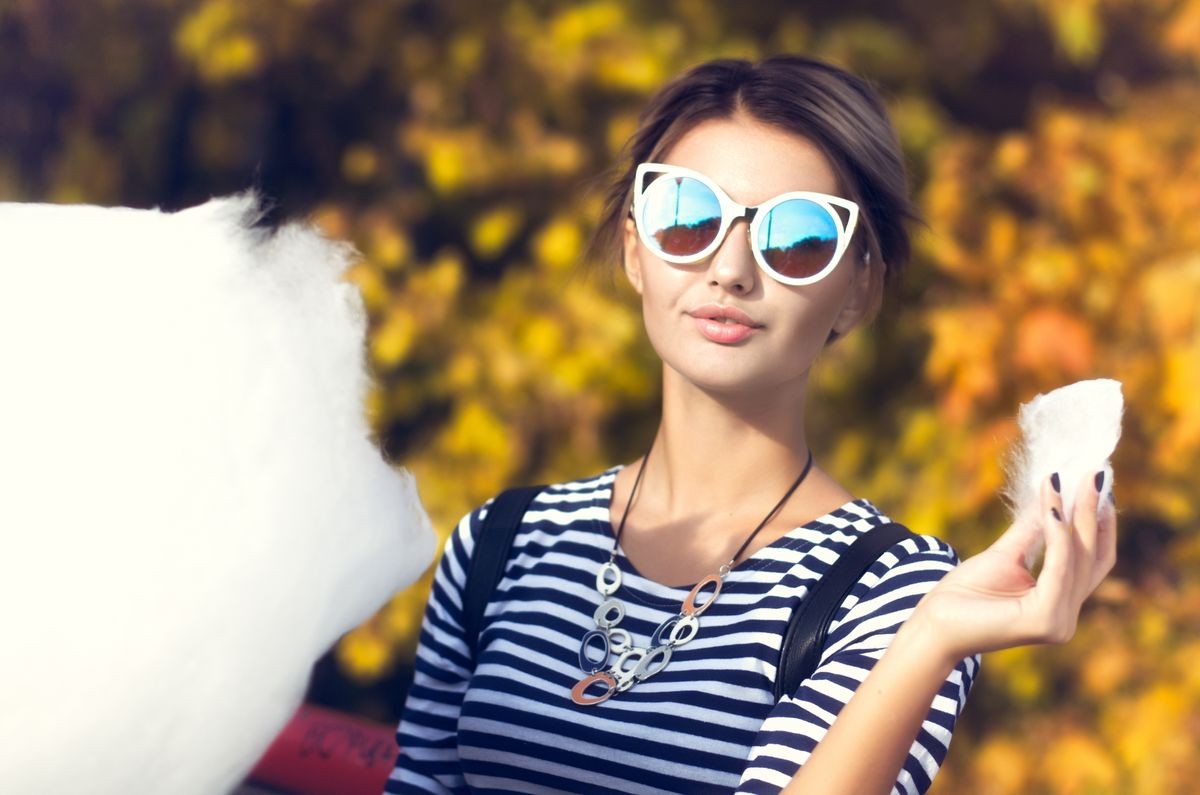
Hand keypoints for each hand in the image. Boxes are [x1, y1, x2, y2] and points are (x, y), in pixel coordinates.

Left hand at [911, 472, 1116, 662]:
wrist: (932, 624)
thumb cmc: (963, 595)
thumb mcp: (1004, 555)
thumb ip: (1033, 530)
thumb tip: (1053, 493)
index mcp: (1060, 604)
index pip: (1094, 561)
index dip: (1101, 524)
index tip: (1098, 485)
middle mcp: (1066, 617)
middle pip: (1091, 557)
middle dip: (1093, 512)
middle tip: (1095, 474)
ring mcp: (1059, 622)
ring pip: (1077, 559)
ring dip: (1074, 515)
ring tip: (1064, 480)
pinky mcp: (1045, 620)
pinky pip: (1058, 567)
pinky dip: (1057, 535)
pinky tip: (1051, 507)